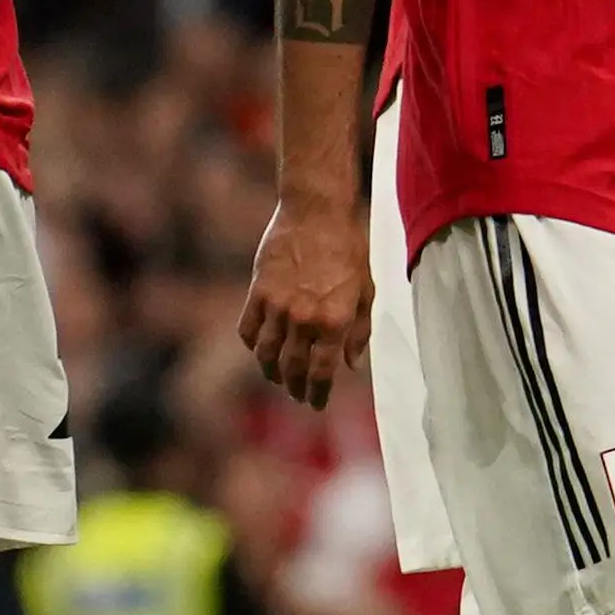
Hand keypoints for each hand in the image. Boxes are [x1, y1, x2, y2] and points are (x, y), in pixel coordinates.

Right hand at [240, 196, 371, 408]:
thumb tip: (351, 365)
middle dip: (294, 388)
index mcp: (335, 321)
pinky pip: (247, 329)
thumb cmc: (349, 248)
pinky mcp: (258, 291)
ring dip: (271, 371)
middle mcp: (304, 319)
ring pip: (266, 354)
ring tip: (277, 376)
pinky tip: (259, 347)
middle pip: (292, 369)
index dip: (317, 394)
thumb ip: (360, 331)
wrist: (318, 211)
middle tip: (297, 394)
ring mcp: (278, 306)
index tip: (316, 402)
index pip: (321, 374)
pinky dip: (252, 344)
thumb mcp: (366, 290)